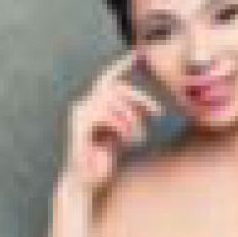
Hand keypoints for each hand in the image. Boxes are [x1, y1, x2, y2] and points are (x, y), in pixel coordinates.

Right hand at [62, 50, 162, 193]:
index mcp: (92, 105)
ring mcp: (79, 115)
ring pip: (112, 100)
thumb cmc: (103, 161)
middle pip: (115, 87)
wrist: (83, 183)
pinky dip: (119, 124)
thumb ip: (130, 119)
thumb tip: (150, 107)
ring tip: (137, 137)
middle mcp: (82, 106)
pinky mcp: (79, 126)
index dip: (122, 64)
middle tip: (158, 115)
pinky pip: (104, 114)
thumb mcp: (121, 137)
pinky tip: (125, 139)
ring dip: (130, 118)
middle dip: (140, 99)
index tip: (139, 53)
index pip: (108, 78)